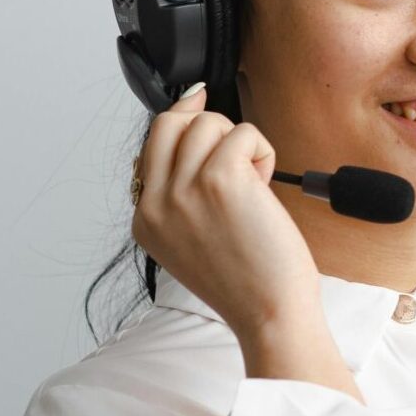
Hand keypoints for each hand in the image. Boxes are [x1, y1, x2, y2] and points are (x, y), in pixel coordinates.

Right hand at [131, 84, 322, 345]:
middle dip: (208, 125)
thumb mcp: (192, 243)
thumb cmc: (247, 282)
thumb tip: (193, 140)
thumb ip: (182, 199)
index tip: (197, 101)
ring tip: (256, 182)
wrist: (269, 313)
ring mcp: (184, 190)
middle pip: (169, 123)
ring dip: (241, 143)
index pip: (151, 147)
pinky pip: (242, 134)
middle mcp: (157, 203)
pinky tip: (267, 184)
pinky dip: (262, 150)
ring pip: (207, 123)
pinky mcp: (221, 179)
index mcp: (146, 220)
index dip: (180, 122)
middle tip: (237, 150)